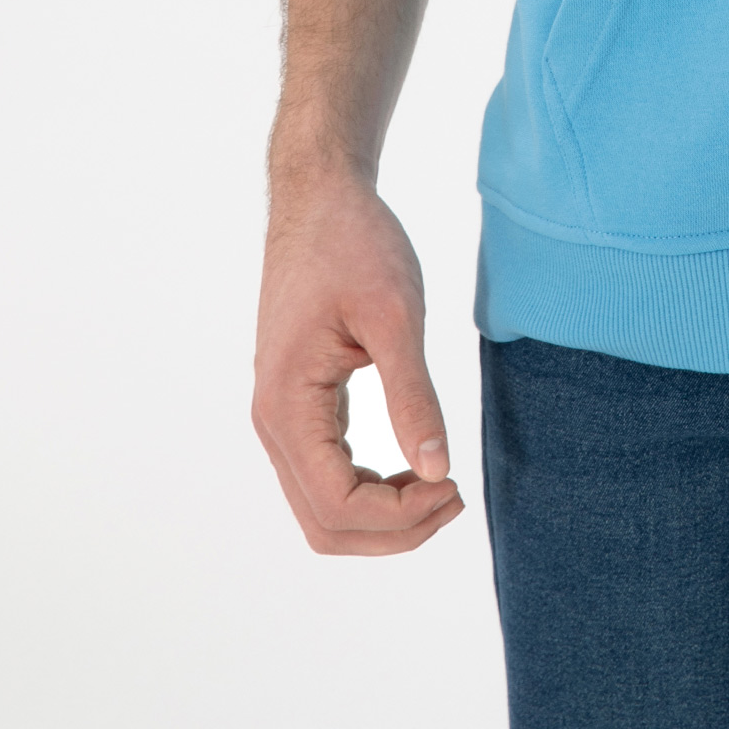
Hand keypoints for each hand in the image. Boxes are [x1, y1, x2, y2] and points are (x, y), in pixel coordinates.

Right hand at [252, 168, 466, 556]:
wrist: (320, 199)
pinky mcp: (299, 404)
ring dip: (382, 515)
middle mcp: (273, 423)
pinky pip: (325, 474)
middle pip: (324, 523)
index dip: (399, 517)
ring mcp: (281, 416)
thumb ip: (413, 395)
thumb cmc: (354, 244)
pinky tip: (414, 465)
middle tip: (454, 496)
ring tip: (441, 486)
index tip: (454, 487)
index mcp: (287, 407)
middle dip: (393, 529)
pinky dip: (370, 488)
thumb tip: (438, 469)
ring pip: (322, 507)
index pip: (337, 505)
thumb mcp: (394, 314)